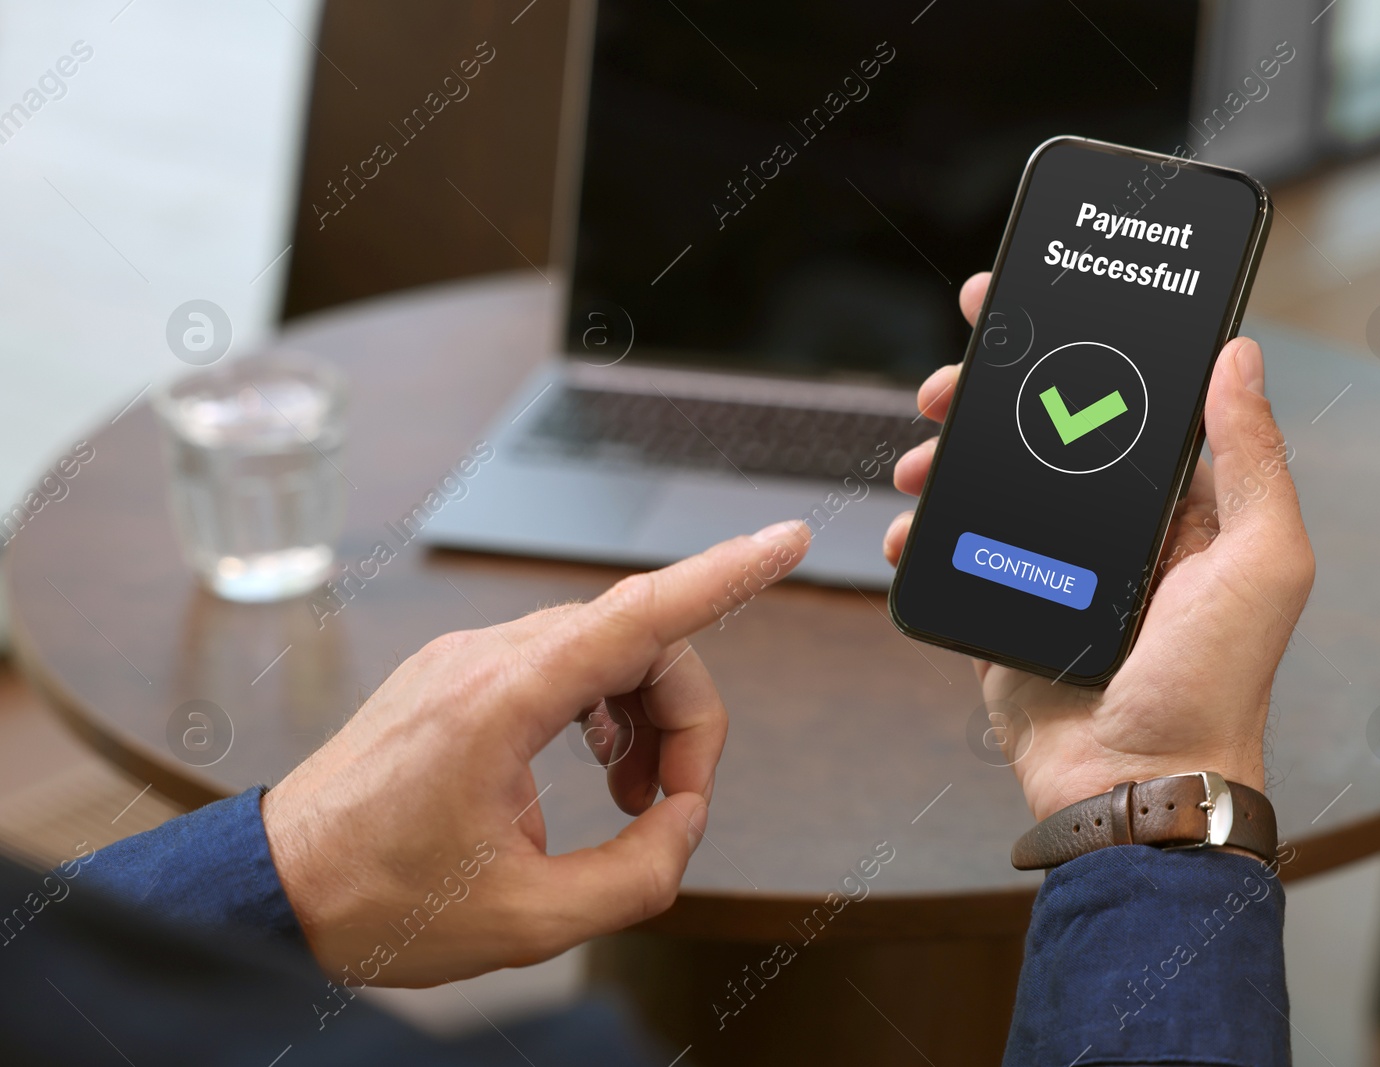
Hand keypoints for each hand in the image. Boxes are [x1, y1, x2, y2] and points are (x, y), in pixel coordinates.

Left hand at [262, 520, 811, 986]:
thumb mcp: (528, 921)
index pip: (640, 613)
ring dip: (645, 717)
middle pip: (639, 641)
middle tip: (677, 807)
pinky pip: (562, 664)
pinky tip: (601, 770)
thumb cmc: (377, 901)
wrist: (275, 888)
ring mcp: (469, 660)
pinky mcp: (459, 676)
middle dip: (684, 718)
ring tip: (636, 799)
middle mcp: (486, 659)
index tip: (785, 541)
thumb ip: (638, 875)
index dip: (726, 574)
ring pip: (605, 649)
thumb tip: (683, 824)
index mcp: (502, 701)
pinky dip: (603, 711)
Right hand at [885, 273, 1313, 821]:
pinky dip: (921, 534)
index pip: (1120, 400)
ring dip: (943, 460)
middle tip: (943, 386)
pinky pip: (955, 553)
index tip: (1020, 304)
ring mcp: (1054, 569)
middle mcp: (1115, 528)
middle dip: (983, 397)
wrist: (1136, 791)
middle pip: (1037, 432)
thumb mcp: (1263, 563)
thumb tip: (1239, 356)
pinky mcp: (1005, 608)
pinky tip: (906, 527)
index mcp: (1177, 504)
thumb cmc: (1215, 688)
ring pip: (987, 484)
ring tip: (916, 460)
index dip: (1071, 345)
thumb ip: (1254, 460)